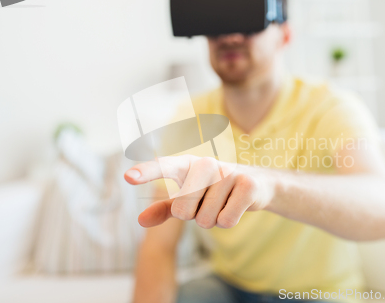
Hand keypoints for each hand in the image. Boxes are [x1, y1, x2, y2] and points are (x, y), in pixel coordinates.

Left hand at [124, 155, 274, 228]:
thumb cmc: (214, 192)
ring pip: (206, 219)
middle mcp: (206, 164)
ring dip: (214, 219)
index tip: (128, 177)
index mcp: (187, 165)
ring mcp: (228, 173)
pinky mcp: (247, 184)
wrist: (256, 184)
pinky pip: (226, 220)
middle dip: (195, 217)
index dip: (146, 173)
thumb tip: (140, 220)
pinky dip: (229, 220)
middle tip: (209, 203)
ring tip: (224, 203)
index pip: (164, 168)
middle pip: (183, 211)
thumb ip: (164, 208)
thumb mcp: (189, 199)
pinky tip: (237, 205)